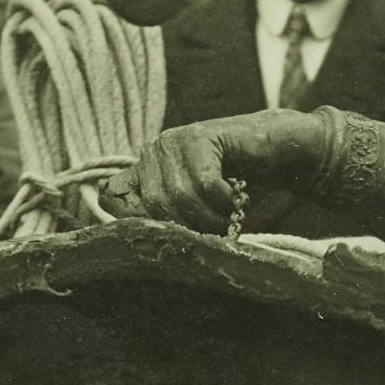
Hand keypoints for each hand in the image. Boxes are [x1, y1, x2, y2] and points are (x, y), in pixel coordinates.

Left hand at [102, 111, 327, 234]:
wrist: (272, 154)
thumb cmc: (232, 190)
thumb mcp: (192, 210)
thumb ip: (164, 220)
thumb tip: (141, 249)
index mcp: (143, 170)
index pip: (112, 197)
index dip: (135, 220)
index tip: (172, 231)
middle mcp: (151, 152)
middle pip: (153, 206)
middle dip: (188, 227)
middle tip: (216, 231)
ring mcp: (173, 141)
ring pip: (179, 196)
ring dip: (209, 217)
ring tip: (228, 218)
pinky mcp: (199, 135)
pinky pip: (203, 183)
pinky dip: (223, 200)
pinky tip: (235, 197)